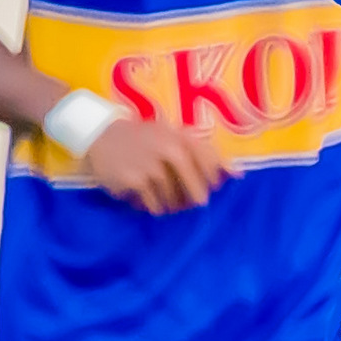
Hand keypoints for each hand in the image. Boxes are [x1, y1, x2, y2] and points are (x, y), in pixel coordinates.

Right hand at [82, 117, 230, 212]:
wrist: (100, 135)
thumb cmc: (144, 138)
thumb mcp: (174, 136)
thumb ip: (206, 153)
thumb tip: (240, 175)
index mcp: (183, 138)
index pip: (212, 166)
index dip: (211, 181)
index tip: (205, 185)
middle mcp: (171, 151)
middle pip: (197, 191)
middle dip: (191, 198)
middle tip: (179, 194)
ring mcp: (152, 167)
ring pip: (174, 202)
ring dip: (169, 203)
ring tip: (155, 189)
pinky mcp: (136, 181)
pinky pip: (154, 206)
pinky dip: (150, 205)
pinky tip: (141, 193)